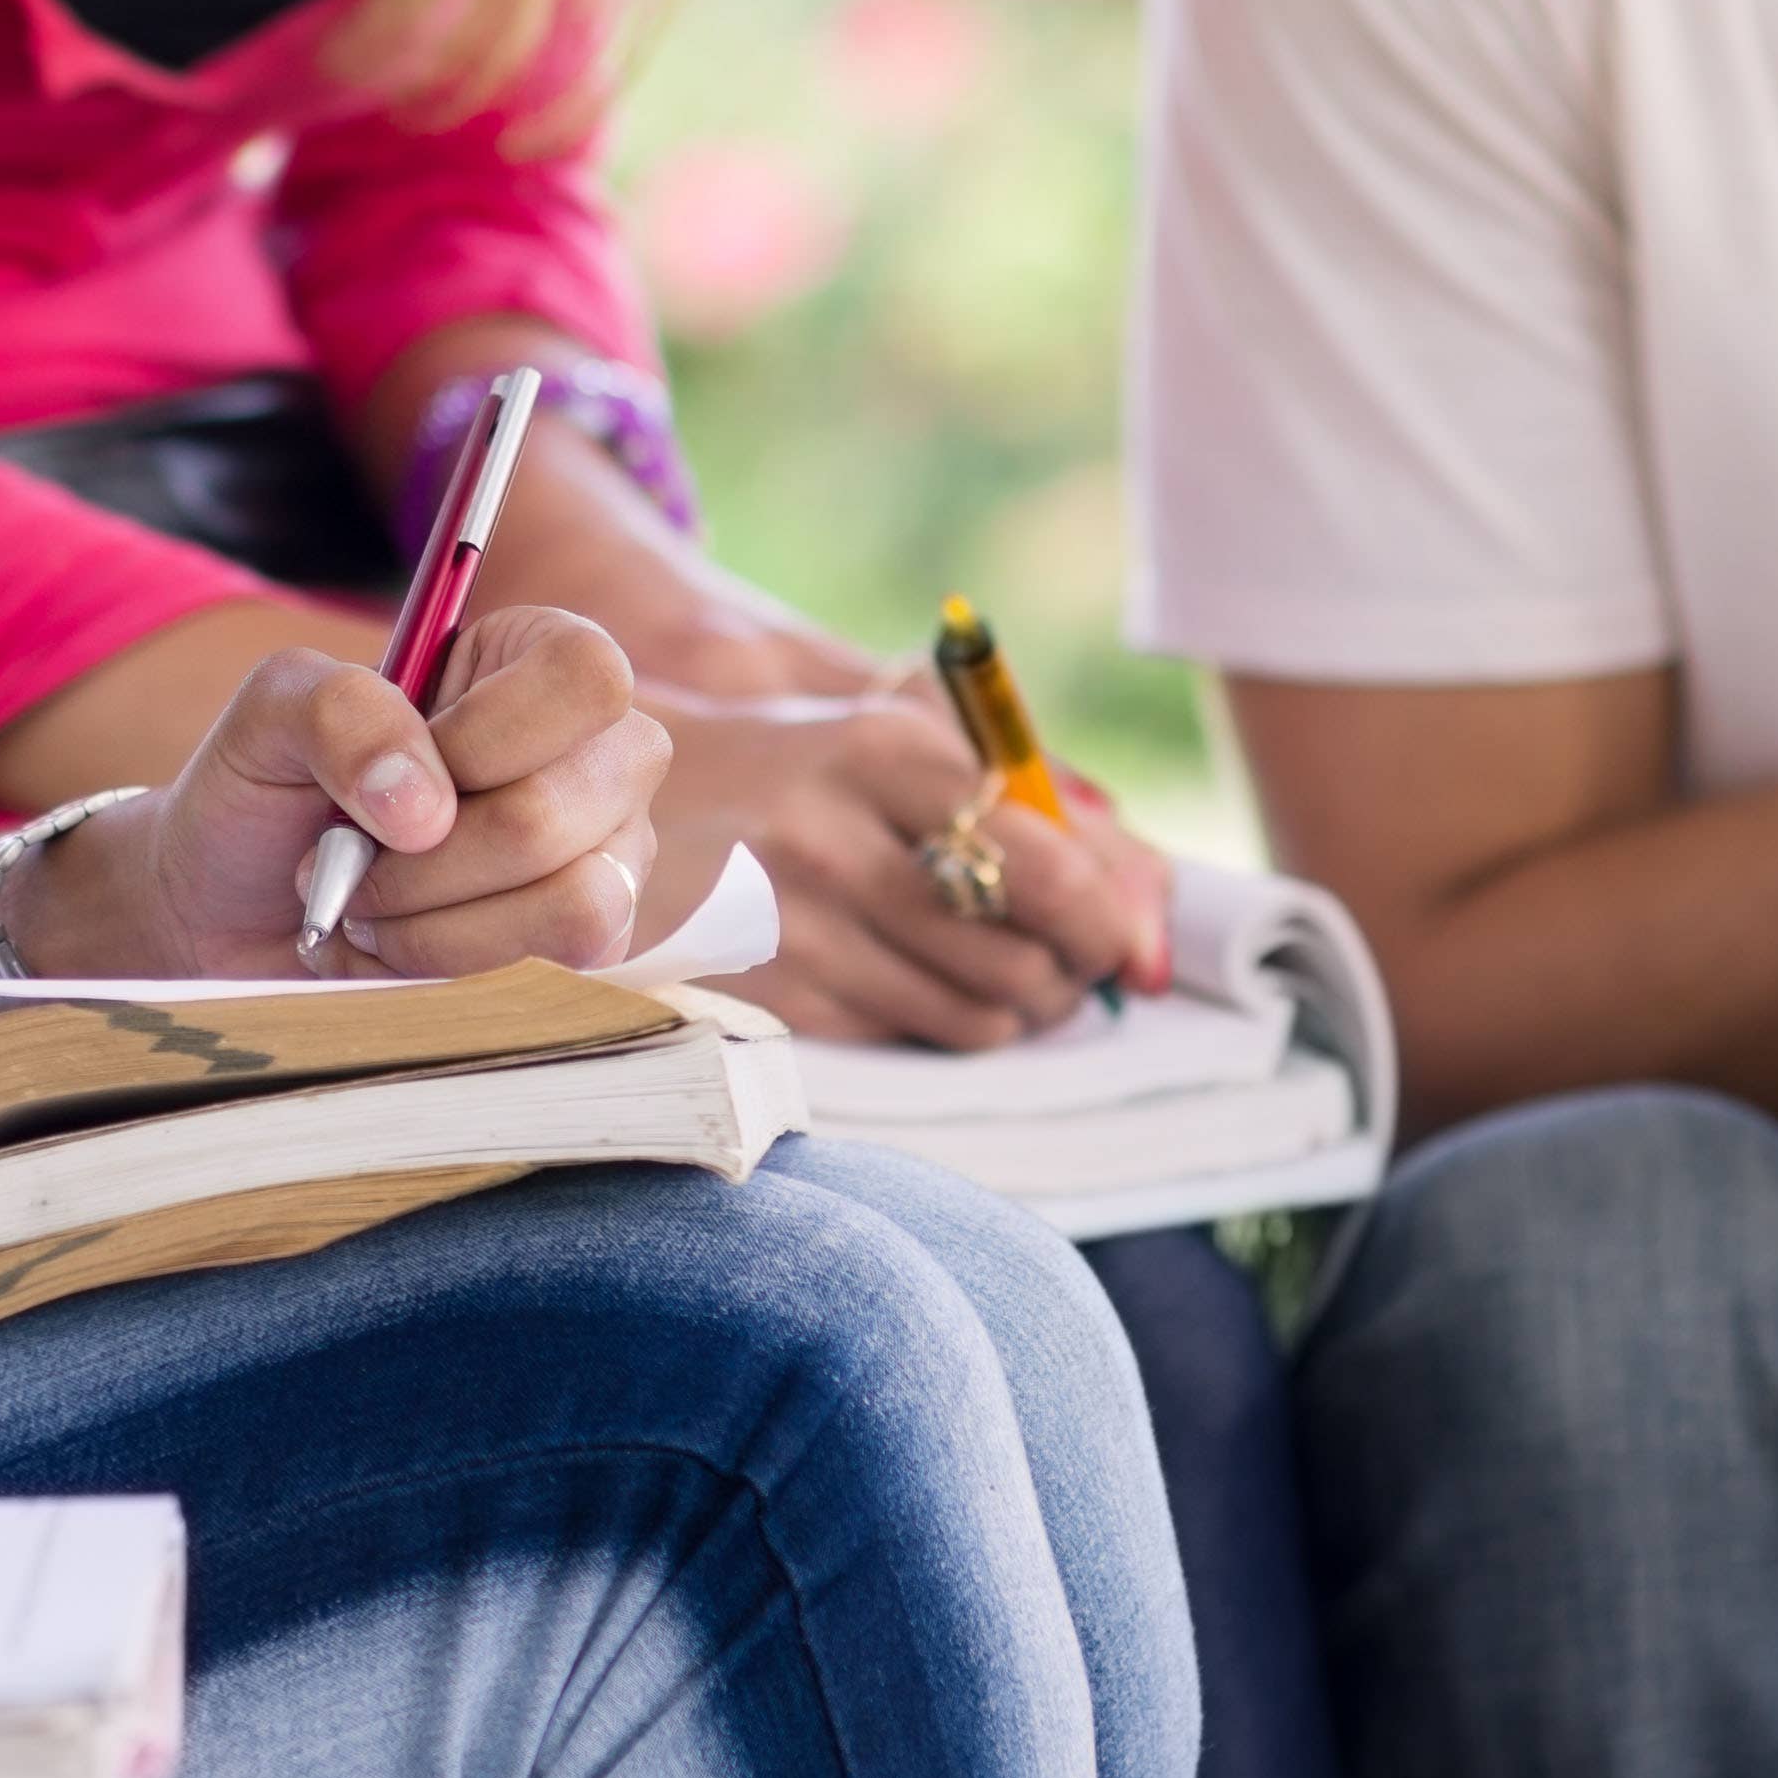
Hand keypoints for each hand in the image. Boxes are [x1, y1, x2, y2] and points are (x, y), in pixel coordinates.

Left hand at [66, 607, 672, 980]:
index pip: (584, 676)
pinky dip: (446, 968)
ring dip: (434, 925)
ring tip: (370, 906)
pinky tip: (396, 948)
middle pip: (560, 810)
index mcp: (532, 660)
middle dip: (424, 862)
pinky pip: (556, 968)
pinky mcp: (592, 943)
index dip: (487, 738)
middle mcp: (594, 751)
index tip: (397, 781)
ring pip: (574, 902)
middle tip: (349, 858)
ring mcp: (609, 851)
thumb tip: (427, 809)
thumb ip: (339, 713)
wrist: (233, 907)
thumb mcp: (270, 716)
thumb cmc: (265, 791)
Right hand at [653, 699, 1175, 1047]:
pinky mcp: (766, 991)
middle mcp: (831, 832)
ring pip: (973, 1013)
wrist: (621, 804)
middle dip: (1070, 975)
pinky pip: (910, 1039)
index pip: (1043, 857)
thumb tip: (1156, 904)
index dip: (1107, 916)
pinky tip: (932, 989)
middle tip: (1069, 965)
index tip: (1122, 935)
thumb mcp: (907, 739)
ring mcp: (790, 922)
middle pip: (1016, 953)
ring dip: (1018, 1010)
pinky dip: (949, 1026)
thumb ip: (1040, 802)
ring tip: (1009, 978)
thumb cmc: (803, 766)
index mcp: (880, 746)